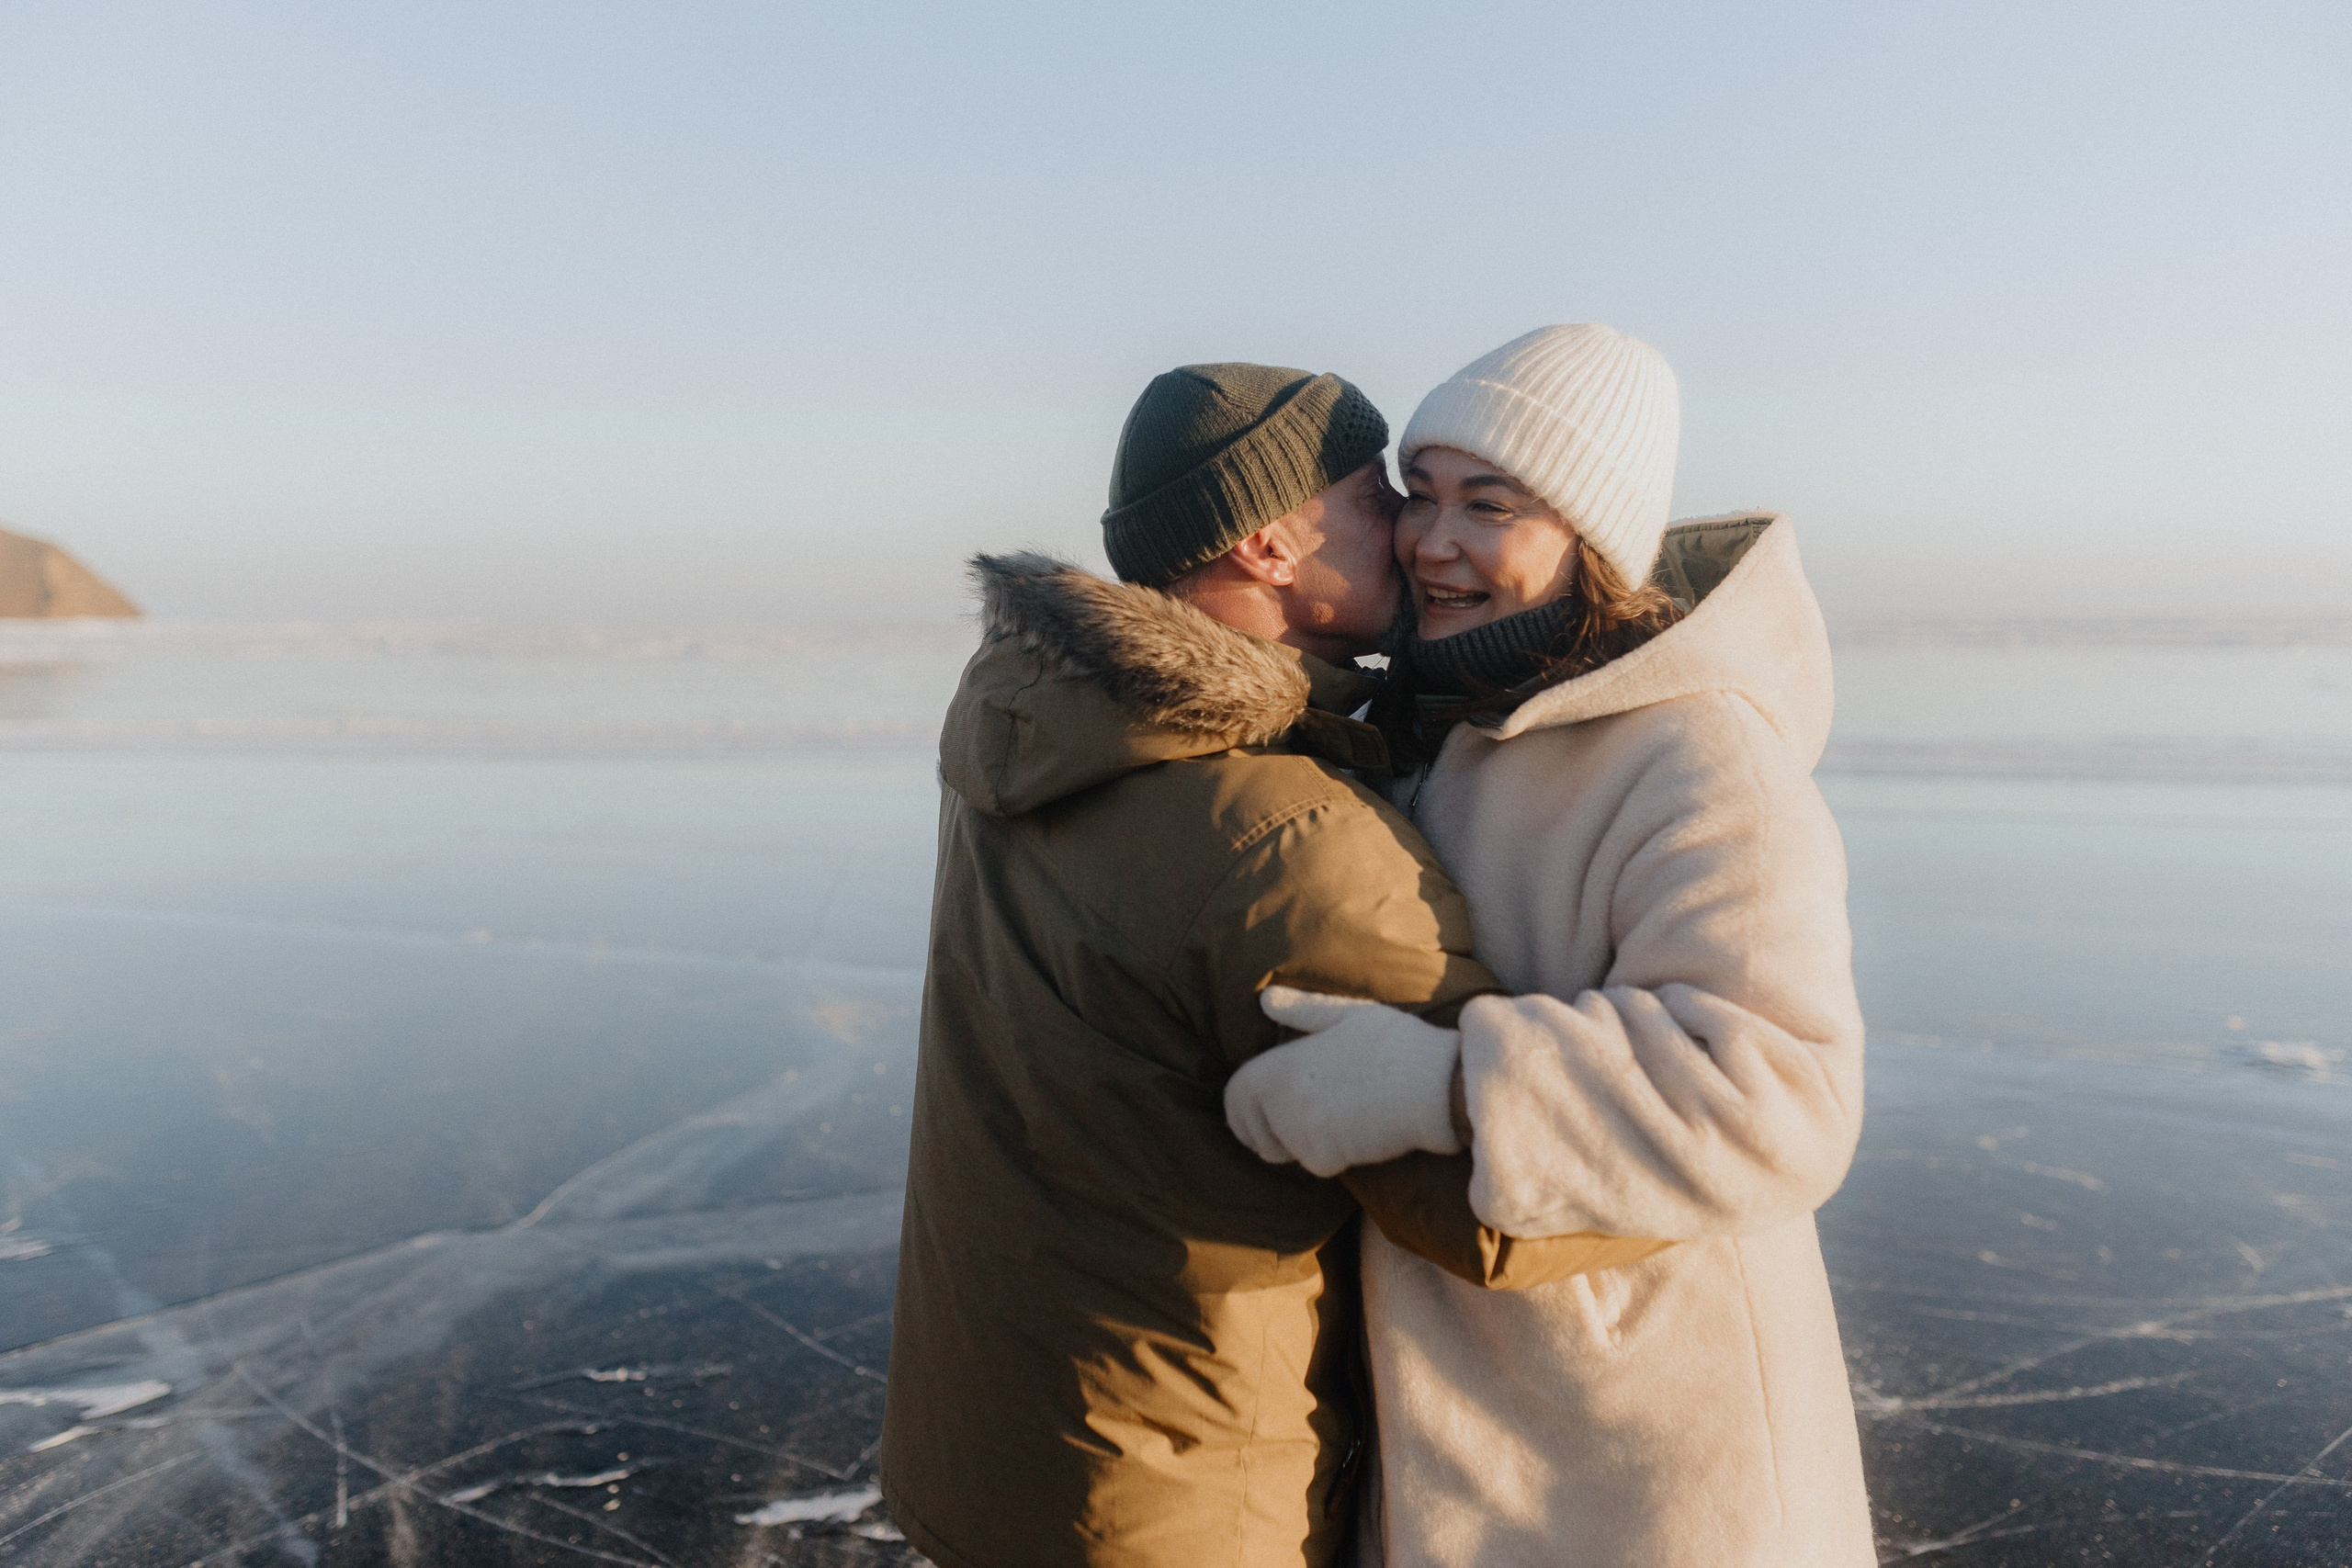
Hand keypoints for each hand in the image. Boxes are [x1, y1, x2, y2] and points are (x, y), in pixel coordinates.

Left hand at [1223, 986, 1463, 1176]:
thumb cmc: (1393, 1043)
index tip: (1261, 1109)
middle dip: (1270, 1134)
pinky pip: (1318, 1164)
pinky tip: (1359, 1132)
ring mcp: (1301, 1134)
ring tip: (1341, 1114)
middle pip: (1254, 1133)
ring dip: (1304, 1142)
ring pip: (1287, 1150)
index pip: (1234, 1097)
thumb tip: (1265, 999)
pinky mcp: (1326, 1159)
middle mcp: (1282, 1103)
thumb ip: (1302, 1010)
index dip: (1243, 1107)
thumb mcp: (1347, 1014)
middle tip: (1302, 1121)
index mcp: (1281, 1066)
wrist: (1433, 1087)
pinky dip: (1333, 1156)